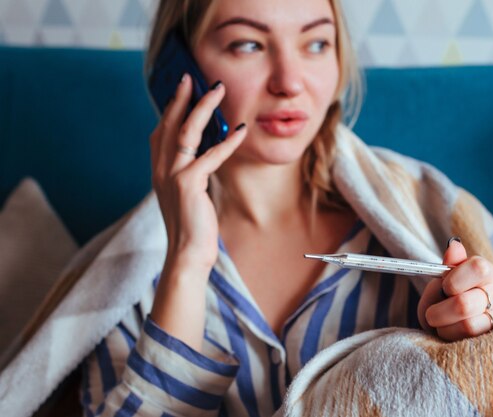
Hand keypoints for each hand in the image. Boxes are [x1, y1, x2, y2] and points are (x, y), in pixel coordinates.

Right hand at [149, 75, 246, 268]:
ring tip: (217, 90)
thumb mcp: (186, 195)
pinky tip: (241, 131)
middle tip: (192, 77)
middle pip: (170, 124)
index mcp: (159, 171)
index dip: (170, 109)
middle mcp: (161, 170)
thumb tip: (205, 156)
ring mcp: (172, 176)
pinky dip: (227, 143)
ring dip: (203, 108)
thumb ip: (190, 173)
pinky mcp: (188, 184)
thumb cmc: (192, 227)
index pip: (161, 132)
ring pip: (186, 132)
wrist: (187, 255)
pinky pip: (210, 156)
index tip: (181, 89)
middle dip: (181, 98)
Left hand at [417, 238, 492, 340]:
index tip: (444, 288)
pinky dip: (453, 339)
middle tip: (431, 314)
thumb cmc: (445, 299)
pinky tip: (452, 334)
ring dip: (444, 328)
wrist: (451, 325)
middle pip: (466, 303)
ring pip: (467, 326)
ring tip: (442, 325)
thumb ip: (446, 268)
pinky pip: (470, 342)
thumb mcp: (440, 282)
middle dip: (439, 312)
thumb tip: (454, 245)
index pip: (478, 268)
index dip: (454, 280)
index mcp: (486, 271)